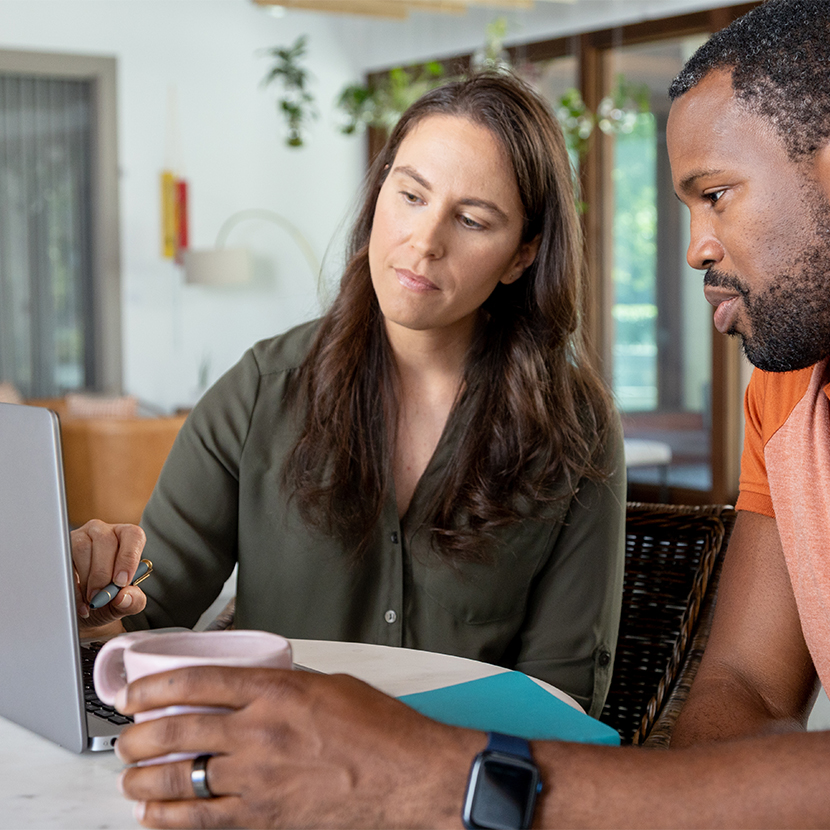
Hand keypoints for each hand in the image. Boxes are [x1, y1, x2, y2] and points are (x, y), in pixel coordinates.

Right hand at [71, 520, 147, 632]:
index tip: (121, 582)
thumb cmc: (111, 599)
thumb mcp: (126, 603)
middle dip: (103, 574)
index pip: (133, 535)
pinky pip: (64, 560)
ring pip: (83, 548)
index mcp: (128, 538)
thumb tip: (124, 597)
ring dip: (86, 578)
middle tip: (101, 596)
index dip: (128, 558)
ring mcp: (82, 537)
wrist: (86, 608)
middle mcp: (106, 533)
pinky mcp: (63, 549)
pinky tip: (79, 600)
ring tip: (91, 599)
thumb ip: (134, 601)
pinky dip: (71, 584)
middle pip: (106, 541)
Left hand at [115, 667, 483, 828]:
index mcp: (277, 690)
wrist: (407, 774)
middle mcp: (261, 731)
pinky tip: (153, 815)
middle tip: (127, 736)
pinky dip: (168, 819)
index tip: (136, 693)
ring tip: (132, 775)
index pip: (198, 680)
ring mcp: (259, 777)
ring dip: (144, 777)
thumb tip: (252, 689)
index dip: (155, 685)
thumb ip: (284, 685)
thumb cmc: (379, 728)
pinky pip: (201, 820)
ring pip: (180, 777)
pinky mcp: (264, 816)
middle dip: (139, 734)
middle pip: (177, 729)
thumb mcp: (329, 684)